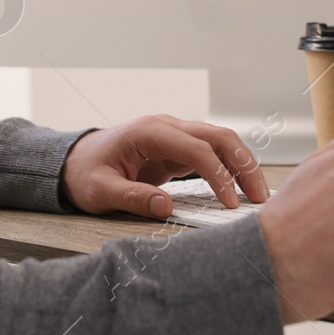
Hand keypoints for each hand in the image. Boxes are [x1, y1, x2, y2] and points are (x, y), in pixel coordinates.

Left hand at [58, 114, 267, 218]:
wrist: (74, 161)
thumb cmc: (85, 173)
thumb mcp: (100, 191)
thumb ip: (131, 198)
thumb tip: (166, 208)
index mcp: (148, 131)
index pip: (195, 148)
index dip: (217, 175)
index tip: (229, 203)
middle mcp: (166, 126)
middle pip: (217, 136)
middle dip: (243, 164)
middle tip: (259, 197)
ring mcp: (173, 135)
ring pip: (219, 141)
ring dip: (242, 164)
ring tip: (257, 194)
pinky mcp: (176, 148)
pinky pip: (210, 153)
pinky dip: (229, 168)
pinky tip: (239, 188)